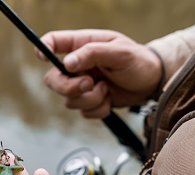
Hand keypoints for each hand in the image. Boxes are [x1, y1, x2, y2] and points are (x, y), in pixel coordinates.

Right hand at [36, 30, 162, 117]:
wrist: (151, 84)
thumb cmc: (138, 61)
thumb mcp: (119, 53)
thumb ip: (93, 54)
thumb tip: (67, 63)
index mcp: (82, 45)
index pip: (53, 42)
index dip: (43, 48)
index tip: (43, 57)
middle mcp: (78, 65)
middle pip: (53, 79)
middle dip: (68, 87)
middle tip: (88, 84)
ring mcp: (81, 84)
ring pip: (69, 100)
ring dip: (90, 99)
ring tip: (107, 90)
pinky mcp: (89, 101)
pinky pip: (82, 111)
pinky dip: (97, 109)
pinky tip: (109, 100)